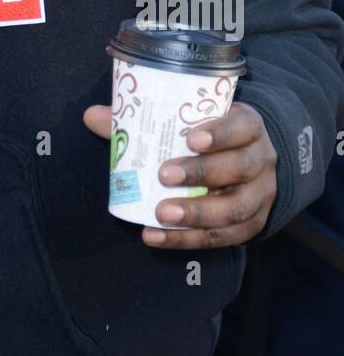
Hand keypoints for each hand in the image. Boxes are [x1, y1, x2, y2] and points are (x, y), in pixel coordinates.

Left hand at [83, 102, 277, 248]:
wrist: (248, 159)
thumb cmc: (210, 135)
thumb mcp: (190, 120)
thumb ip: (143, 119)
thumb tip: (93, 116)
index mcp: (248, 126)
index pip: (241, 127)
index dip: (220, 133)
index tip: (191, 138)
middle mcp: (262, 160)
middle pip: (240, 167)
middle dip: (202, 173)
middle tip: (164, 176)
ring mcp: (260, 195)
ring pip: (236, 209)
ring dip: (197, 214)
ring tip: (160, 214)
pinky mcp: (252, 224)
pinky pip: (224, 237)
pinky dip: (189, 239)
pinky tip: (157, 237)